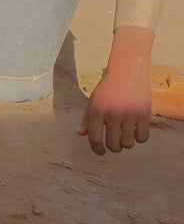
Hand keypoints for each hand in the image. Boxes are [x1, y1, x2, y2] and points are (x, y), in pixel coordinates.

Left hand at [77, 25, 153, 154]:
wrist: (127, 72)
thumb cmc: (107, 88)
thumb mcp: (93, 101)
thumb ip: (87, 118)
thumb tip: (80, 134)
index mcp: (97, 111)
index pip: (94, 138)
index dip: (97, 149)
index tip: (101, 152)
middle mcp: (112, 114)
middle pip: (113, 144)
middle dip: (113, 148)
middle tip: (115, 144)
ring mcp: (129, 114)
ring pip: (128, 143)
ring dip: (126, 143)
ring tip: (125, 135)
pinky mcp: (144, 114)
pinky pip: (142, 137)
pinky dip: (139, 138)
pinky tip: (135, 131)